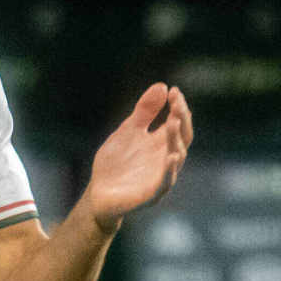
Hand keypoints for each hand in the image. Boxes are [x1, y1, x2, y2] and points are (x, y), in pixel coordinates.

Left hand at [80, 84, 193, 226]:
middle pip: (183, 138)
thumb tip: (162, 86)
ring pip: (176, 158)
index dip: (179, 107)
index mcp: (162, 143)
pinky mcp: (151, 194)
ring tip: (173, 122)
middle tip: (177, 103)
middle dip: (182, 120)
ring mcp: (160, 177)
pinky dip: (169, 171)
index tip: (174, 91)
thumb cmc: (116, 163)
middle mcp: (165, 159)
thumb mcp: (128, 130)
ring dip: (176, 141)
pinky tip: (171, 157)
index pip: (178, 122)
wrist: (97, 194)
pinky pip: (165, 183)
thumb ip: (144, 111)